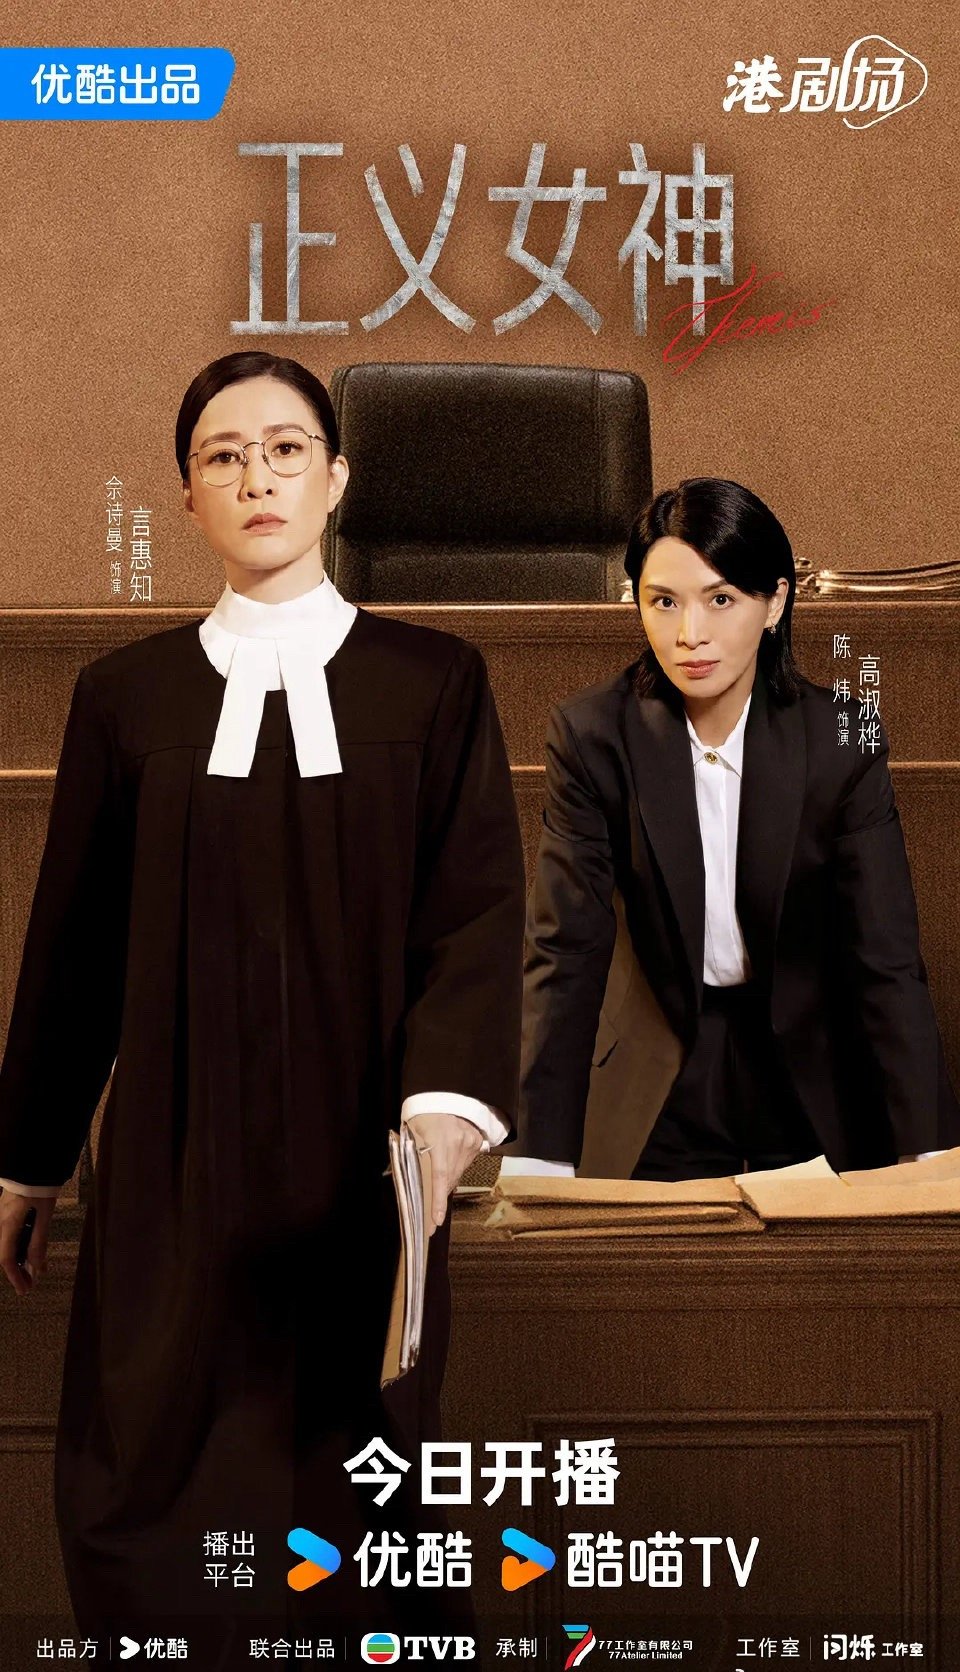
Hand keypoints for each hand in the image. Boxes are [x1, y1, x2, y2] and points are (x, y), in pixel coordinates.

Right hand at [0, 1191, 56, 1297]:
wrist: (33, 1162)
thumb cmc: (39, 1186)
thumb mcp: (44, 1214)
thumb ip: (39, 1239)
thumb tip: (37, 1265)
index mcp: (8, 1225)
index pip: (6, 1259)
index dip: (14, 1277)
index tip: (24, 1290)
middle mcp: (1, 1223)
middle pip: (5, 1254)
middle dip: (17, 1272)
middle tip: (29, 1285)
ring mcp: (2, 1216)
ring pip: (8, 1245)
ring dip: (19, 1260)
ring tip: (34, 1271)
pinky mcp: (7, 1211)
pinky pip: (10, 1235)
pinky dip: (20, 1247)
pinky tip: (32, 1250)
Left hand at [405, 1113, 484, 1236]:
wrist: (446, 1096)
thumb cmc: (424, 1115)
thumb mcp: (412, 1133)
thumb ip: (412, 1155)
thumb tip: (413, 1183)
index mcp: (440, 1140)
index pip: (440, 1176)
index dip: (438, 1201)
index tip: (436, 1220)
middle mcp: (459, 1142)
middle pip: (449, 1179)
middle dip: (439, 1195)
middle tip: (431, 1213)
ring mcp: (470, 1142)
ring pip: (458, 1173)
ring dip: (447, 1182)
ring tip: (437, 1181)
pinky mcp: (476, 1142)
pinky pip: (464, 1164)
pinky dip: (455, 1169)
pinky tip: (448, 1162)